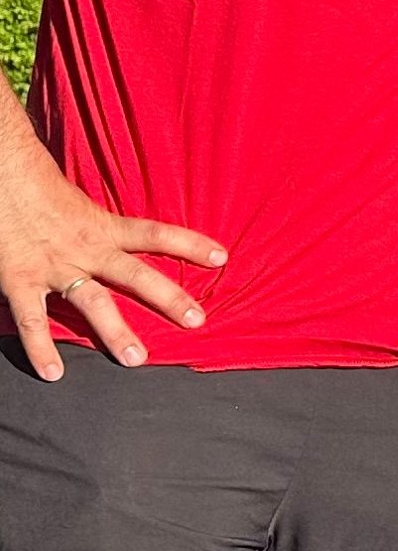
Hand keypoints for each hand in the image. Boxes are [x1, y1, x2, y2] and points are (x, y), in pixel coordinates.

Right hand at [0, 158, 225, 376]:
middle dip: (168, 298)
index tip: (221, 258)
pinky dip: (41, 349)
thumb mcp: (83, 206)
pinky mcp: (20, 281)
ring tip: (137, 359)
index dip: (190, 244)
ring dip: (116, 331)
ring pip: (92, 303)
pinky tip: (54, 373)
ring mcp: (55, 267)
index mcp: (104, 227)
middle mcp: (86, 249)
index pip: (156, 234)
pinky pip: (32, 321)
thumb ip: (106, 228)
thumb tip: (133, 238)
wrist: (0, 177)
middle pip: (136, 274)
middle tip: (197, 321)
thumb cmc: (42, 189)